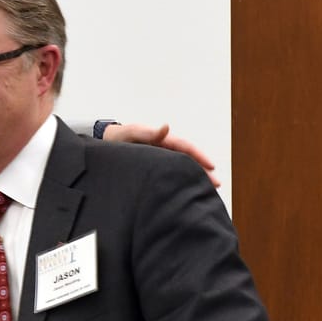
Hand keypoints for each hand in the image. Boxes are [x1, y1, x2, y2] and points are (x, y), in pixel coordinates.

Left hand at [104, 122, 220, 187]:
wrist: (105, 144)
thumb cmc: (118, 138)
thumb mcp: (132, 133)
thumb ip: (148, 133)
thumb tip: (167, 127)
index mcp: (163, 141)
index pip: (186, 148)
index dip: (199, 157)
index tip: (212, 167)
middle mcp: (164, 151)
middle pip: (188, 161)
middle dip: (202, 172)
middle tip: (216, 185)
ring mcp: (159, 161)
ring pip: (180, 170)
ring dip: (193, 178)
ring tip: (206, 192)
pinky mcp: (152, 171)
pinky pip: (169, 176)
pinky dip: (179, 183)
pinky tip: (184, 193)